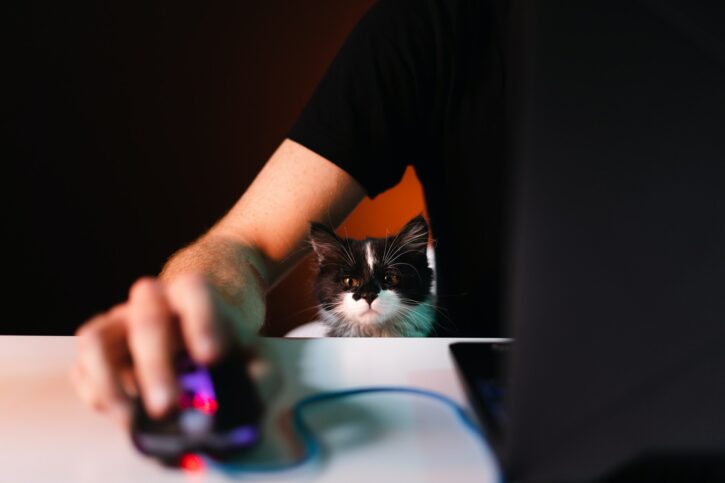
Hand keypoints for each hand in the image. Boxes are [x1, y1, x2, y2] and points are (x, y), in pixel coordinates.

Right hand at [71, 272, 262, 425]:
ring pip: (96, 338)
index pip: (193, 289)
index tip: (211, 357)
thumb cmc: (229, 342)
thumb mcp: (255, 353)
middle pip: (146, 318)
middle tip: (168, 407)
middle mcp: (151, 302)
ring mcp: (119, 322)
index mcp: (193, 294)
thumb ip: (259, 377)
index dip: (201, 320)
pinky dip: (96, 393)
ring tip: (132, 418)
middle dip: (155, 365)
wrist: (200, 327)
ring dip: (109, 382)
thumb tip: (242, 404)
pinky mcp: (99, 349)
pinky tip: (123, 414)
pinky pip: (82, 367)